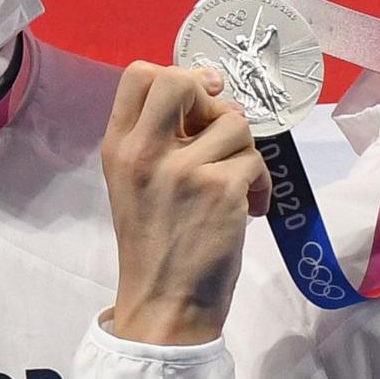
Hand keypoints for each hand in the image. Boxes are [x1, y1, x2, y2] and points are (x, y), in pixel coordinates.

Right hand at [100, 62, 269, 348]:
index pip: (139, 75)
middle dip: (211, 98)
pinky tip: (250, 209)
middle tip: (218, 131)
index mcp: (118, 148)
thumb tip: (206, 94)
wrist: (164, 303)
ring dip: (243, 151)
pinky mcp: (220, 189)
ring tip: (235, 183)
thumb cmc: (153, 244)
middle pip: (180, 80)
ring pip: (234, 122)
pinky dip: (261, 185)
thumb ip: (156, 138)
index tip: (198, 99)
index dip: (177, 76)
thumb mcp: (134, 183)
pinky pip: (255, 160)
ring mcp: (182, 170)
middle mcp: (144, 152)